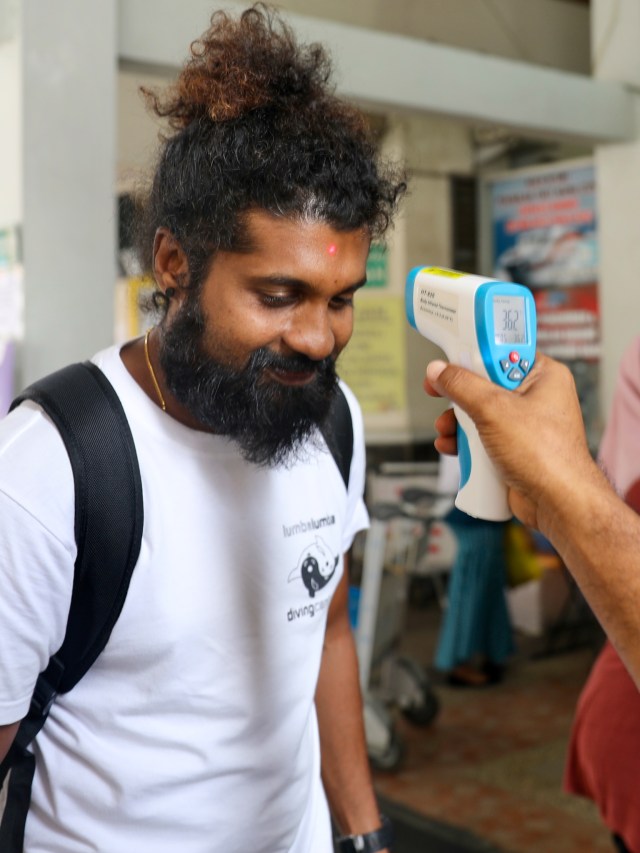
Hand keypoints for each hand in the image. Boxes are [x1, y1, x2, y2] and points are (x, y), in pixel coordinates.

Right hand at [424, 353, 597, 533]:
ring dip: (456, 423)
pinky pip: (482, 438)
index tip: (449, 357)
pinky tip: (451, 448)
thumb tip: (439, 370)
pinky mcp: (513, 449)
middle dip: (458, 396)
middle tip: (438, 393)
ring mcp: (524, 426)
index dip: (473, 354)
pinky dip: (465, 443)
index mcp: (543, 376)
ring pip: (479, 414)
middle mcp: (536, 398)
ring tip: (444, 431)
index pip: (502, 352)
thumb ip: (462, 386)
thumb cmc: (544, 454)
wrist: (558, 504)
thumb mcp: (495, 409)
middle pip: (485, 384)